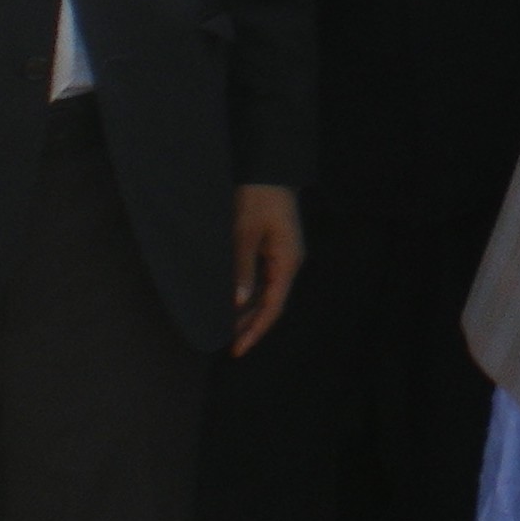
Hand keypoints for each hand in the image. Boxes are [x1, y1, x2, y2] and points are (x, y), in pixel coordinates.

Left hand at [230, 184, 303, 356]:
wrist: (267, 172)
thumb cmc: (258, 200)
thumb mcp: (245, 234)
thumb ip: (243, 269)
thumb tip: (238, 303)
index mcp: (287, 261)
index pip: (273, 306)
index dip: (256, 330)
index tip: (238, 348)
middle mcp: (290, 263)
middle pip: (273, 303)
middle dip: (252, 325)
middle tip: (230, 345)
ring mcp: (284, 257)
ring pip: (268, 293)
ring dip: (251, 312)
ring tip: (229, 329)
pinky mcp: (276, 250)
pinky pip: (265, 280)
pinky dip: (251, 295)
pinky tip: (236, 303)